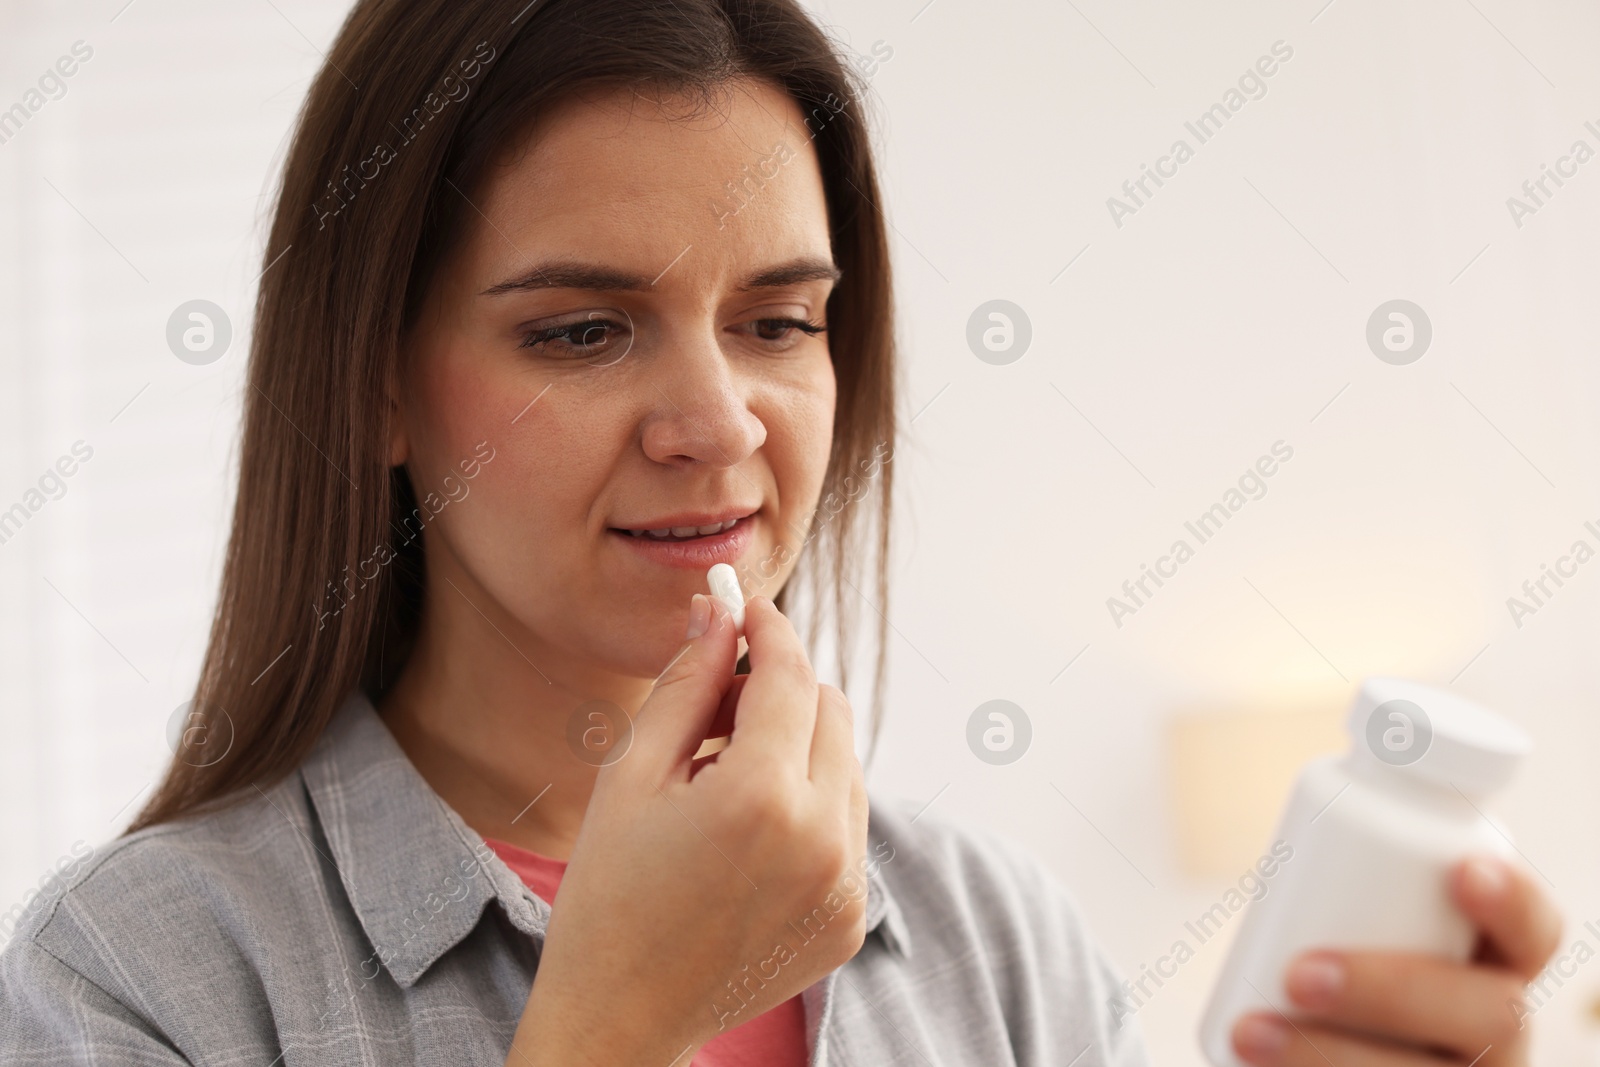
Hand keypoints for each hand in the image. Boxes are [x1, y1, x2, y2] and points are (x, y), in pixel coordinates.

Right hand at [507, 594, 868, 1065]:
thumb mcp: (631, 777)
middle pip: (832, 709)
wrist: (620, 1019)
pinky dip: (809, 805)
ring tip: (721, 779)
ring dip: (798, 747)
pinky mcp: (851, 915)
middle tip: (714, 708)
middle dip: (780, 689)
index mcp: (761, 798)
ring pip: (847, 763)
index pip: (790, 674)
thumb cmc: (609, 895)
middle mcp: (823, 839)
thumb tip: (717, 612)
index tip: (743, 609)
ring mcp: (846, 883)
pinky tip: (745, 833)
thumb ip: (686, 685)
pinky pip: (848, 824)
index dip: (767, 629)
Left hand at [1232, 855, 1562, 1065]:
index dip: (1516, 902)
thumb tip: (1323, 747)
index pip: (1537, 933)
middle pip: (1489, 1017)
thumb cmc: (1332, 964)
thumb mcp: (1354, 914)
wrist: (1315, 1063)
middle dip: (1393, 990)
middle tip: (1301, 973)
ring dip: (1329, 1062)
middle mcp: (1500, 1037)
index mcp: (1496, 965)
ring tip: (1247, 1034)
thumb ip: (1348, 861)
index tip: (1464, 869)